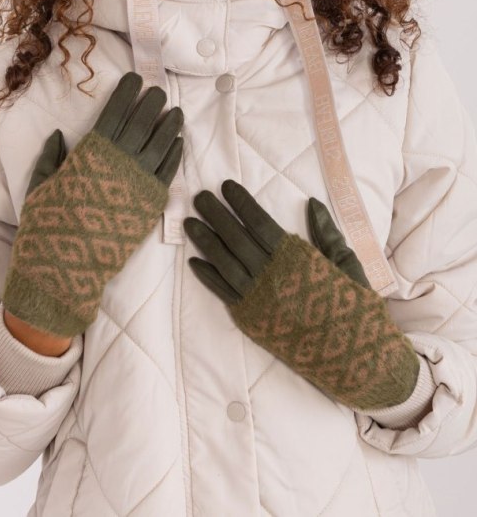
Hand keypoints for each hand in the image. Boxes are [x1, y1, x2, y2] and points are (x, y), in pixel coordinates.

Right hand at [2, 72, 182, 336]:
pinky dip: (176, 154)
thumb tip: (60, 134)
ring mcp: (139, 183)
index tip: (135, 78)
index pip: (115, 111)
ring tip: (176, 112)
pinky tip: (179, 143)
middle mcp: (119, 161)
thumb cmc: (46, 226)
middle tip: (159, 91)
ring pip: (162, 144)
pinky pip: (169, 172)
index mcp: (91, 152)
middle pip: (143, 122)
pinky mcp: (152, 205)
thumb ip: (51, 157)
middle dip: (152, 102)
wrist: (66, 270)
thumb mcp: (40, 186)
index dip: (127, 92)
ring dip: (171, 125)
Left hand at [184, 180, 418, 410]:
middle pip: (236, 239)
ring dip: (205, 242)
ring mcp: (259, 299)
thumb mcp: (347, 263)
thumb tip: (311, 202)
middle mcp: (272, 276)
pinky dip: (208, 277)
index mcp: (296, 258)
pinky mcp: (252, 320)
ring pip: (224, 264)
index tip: (225, 186)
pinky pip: (224, 294)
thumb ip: (326, 233)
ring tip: (189, 222)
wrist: (354, 359)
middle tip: (199, 197)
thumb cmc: (355, 308)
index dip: (241, 203)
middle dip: (216, 216)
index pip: (260, 222)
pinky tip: (194, 262)